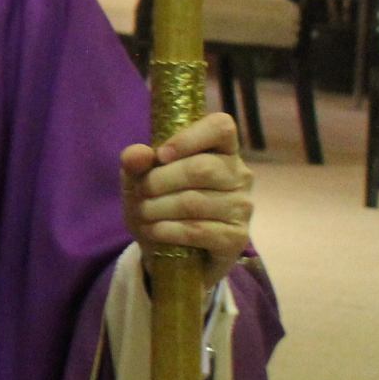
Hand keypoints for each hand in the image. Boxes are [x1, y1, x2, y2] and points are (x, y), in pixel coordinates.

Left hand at [122, 112, 252, 288]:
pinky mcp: (237, 238)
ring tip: (143, 215)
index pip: (221, 127)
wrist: (169, 252)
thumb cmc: (159, 204)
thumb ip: (136, 162)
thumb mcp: (139, 180)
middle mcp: (239, 175)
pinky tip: (154, 231)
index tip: (161, 155)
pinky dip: (167, 230)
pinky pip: (198, 230)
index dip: (189, 137)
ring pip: (195, 202)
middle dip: (159, 181)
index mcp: (220, 150)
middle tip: (140, 193)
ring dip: (158, 209)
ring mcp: (242, 207)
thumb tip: (138, 154)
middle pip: (200, 168)